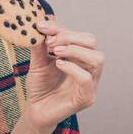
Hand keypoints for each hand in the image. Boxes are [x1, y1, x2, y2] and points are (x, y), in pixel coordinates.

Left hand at [22, 17, 103, 132]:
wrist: (35, 110)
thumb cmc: (39, 86)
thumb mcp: (38, 61)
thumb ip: (41, 45)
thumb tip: (41, 23)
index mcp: (81, 57)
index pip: (80, 36)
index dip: (62, 28)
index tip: (41, 26)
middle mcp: (89, 68)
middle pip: (92, 42)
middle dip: (70, 37)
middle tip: (50, 43)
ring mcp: (91, 84)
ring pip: (97, 59)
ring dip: (75, 50)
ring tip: (56, 53)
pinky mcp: (87, 98)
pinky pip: (87, 79)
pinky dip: (73, 68)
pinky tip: (58, 65)